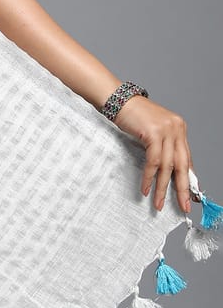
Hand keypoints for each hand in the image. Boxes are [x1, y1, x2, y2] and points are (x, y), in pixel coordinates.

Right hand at [112, 95, 197, 212]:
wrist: (119, 102)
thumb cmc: (133, 118)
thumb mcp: (152, 133)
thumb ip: (162, 149)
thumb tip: (165, 171)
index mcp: (179, 129)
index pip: (187, 159)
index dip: (188, 180)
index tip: (188, 197)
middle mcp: (177, 129)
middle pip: (182, 165)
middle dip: (182, 189)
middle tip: (183, 206)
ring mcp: (167, 130)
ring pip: (168, 166)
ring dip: (162, 187)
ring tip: (157, 203)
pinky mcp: (154, 133)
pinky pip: (154, 161)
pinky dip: (150, 177)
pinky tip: (146, 188)